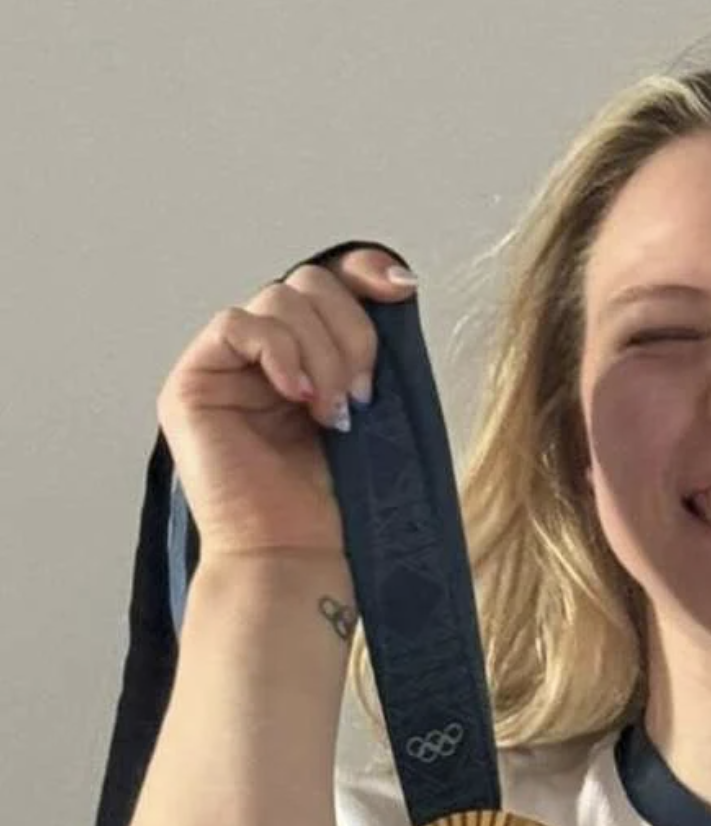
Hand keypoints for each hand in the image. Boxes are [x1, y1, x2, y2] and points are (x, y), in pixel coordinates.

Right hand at [157, 246, 419, 557]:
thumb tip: (400, 286)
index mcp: (311, 356)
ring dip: (323, 352)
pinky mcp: (194, 382)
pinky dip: (278, 350)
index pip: (331, 283)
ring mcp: (227, 366)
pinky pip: (235, 325)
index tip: (402, 288)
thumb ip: (374, 350)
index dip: (364, 270)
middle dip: (351, 333)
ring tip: (337, 412)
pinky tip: (298, 395)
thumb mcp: (375, 410)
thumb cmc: (341, 501)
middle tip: (365, 396)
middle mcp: (266, 354)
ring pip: (278, 299)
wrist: (298, 555)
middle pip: (308, 284)